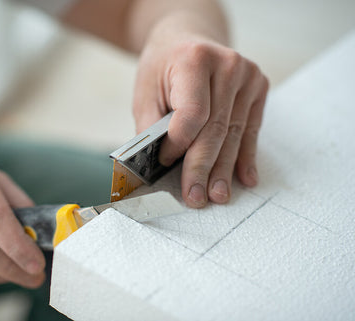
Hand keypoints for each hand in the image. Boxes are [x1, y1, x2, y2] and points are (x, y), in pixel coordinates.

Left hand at [133, 18, 268, 207]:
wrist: (187, 39)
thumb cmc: (163, 67)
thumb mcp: (145, 91)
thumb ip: (151, 127)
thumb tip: (155, 166)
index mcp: (194, 60)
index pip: (192, 114)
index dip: (179, 144)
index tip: (166, 163)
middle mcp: (227, 65)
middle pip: (215, 128)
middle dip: (203, 168)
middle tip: (196, 196)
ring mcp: (248, 76)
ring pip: (234, 134)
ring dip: (224, 169)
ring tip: (218, 195)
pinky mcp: (259, 87)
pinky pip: (251, 129)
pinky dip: (245, 156)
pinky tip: (244, 178)